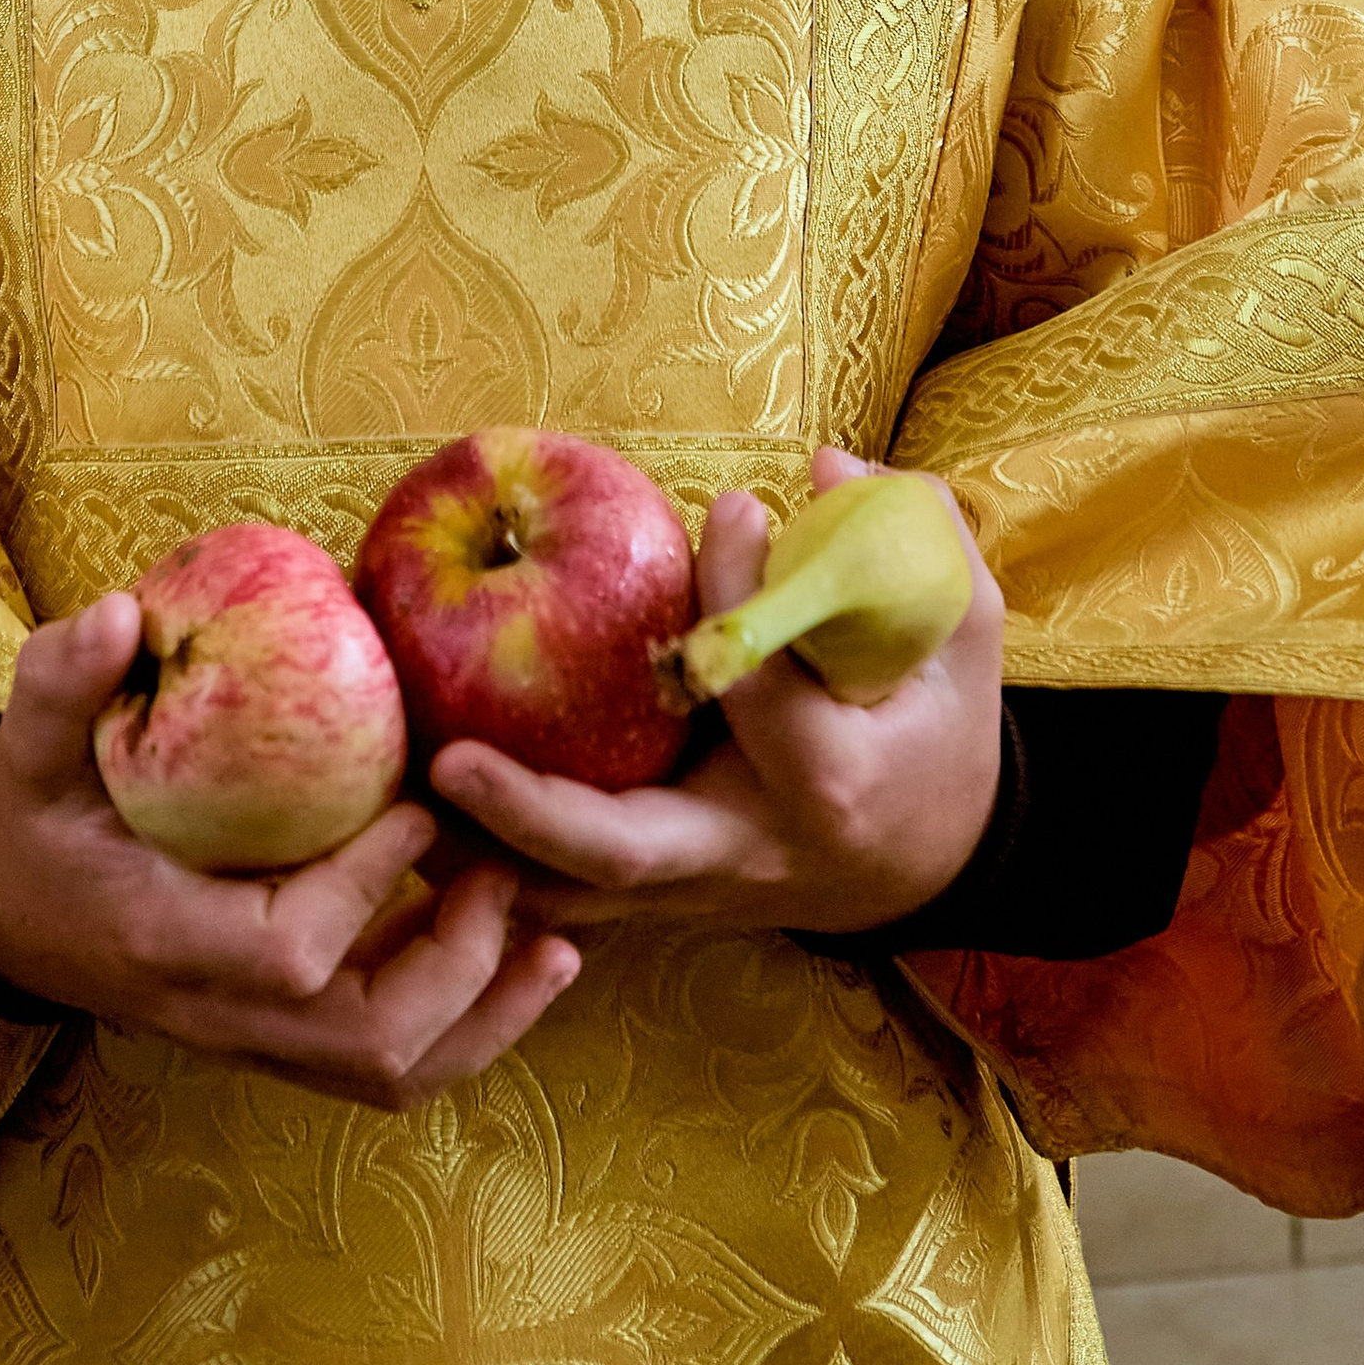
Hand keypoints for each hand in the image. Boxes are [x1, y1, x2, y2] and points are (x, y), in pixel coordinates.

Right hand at [0, 593, 580, 1110]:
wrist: (3, 912)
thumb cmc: (27, 820)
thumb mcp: (24, 747)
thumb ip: (60, 682)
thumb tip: (119, 613)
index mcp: (165, 942)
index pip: (287, 953)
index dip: (365, 890)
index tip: (419, 803)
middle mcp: (219, 1013)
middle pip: (365, 1045)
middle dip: (457, 970)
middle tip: (504, 873)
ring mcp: (256, 1038)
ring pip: (389, 1074)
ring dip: (484, 1015)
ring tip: (556, 940)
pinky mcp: (284, 1035)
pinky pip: (387, 1061)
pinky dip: (466, 1022)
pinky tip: (521, 955)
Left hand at [428, 447, 1004, 939]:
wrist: (938, 860)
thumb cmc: (941, 731)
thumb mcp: (960, 631)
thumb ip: (912, 541)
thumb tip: (830, 463)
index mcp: (828, 781)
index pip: (754, 682)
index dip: (737, 586)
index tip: (729, 507)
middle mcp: (749, 849)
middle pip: (627, 849)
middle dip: (534, 813)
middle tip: (454, 759)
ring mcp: (697, 890)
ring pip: (575, 898)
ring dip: (487, 858)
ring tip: (403, 802)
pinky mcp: (662, 900)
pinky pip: (567, 899)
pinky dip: (500, 871)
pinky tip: (423, 832)